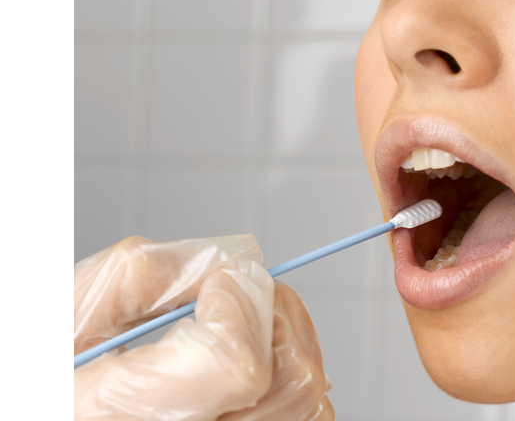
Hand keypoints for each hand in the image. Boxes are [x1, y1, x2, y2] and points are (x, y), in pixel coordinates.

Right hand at [74, 235, 332, 420]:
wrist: (61, 412)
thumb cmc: (49, 380)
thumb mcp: (62, 317)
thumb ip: (142, 275)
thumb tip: (228, 263)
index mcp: (117, 415)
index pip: (234, 361)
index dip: (237, 303)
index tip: (216, 282)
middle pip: (292, 382)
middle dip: (277, 315)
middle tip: (241, 293)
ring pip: (310, 404)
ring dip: (291, 344)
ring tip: (247, 325)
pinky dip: (291, 380)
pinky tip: (253, 365)